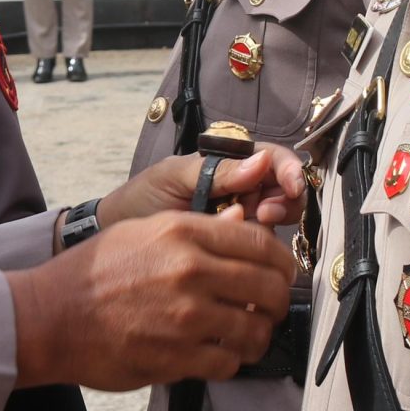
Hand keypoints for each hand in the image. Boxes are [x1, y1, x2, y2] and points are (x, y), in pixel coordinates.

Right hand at [8, 208, 297, 390]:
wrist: (50, 318)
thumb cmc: (93, 273)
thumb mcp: (143, 231)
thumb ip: (196, 230)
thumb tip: (244, 225)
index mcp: (183, 232)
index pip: (260, 243)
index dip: (282, 261)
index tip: (283, 273)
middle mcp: (190, 271)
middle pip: (269, 287)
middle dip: (277, 301)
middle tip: (269, 309)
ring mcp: (186, 316)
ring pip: (255, 330)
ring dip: (258, 336)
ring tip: (247, 336)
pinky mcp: (177, 357)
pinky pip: (229, 362)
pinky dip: (230, 361)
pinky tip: (218, 354)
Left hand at [100, 143, 306, 231]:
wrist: (118, 236)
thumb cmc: (141, 198)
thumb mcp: (175, 178)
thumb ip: (216, 171)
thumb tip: (261, 162)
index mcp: (227, 165)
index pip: (272, 159)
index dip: (289, 171)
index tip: (291, 187)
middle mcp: (240, 190)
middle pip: (284, 191)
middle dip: (283, 201)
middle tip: (265, 214)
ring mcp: (238, 219)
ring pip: (276, 221)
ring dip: (270, 226)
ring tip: (249, 229)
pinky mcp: (232, 248)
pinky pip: (256, 248)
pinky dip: (256, 250)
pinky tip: (239, 251)